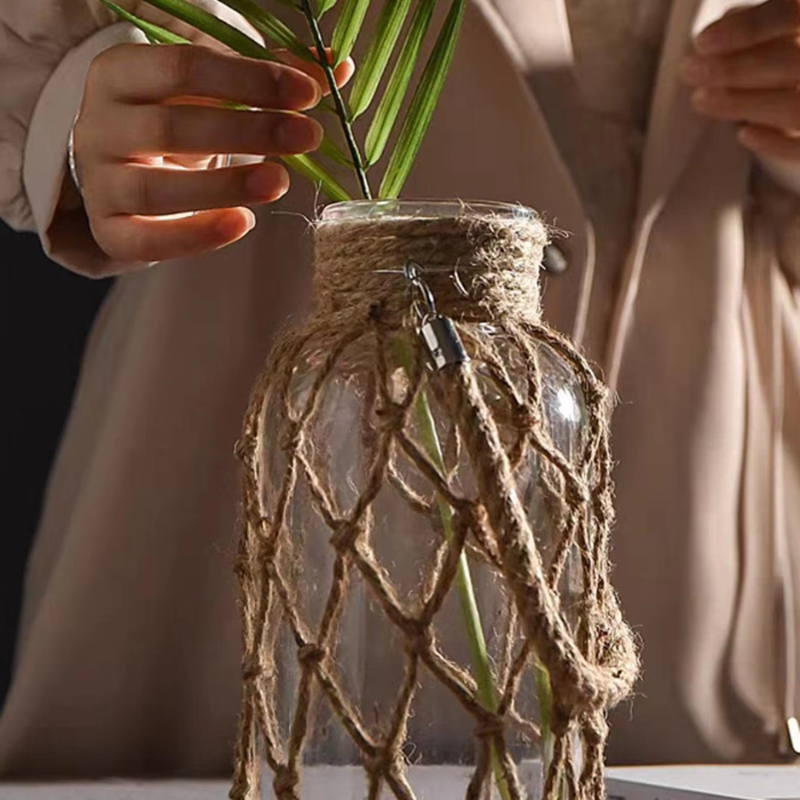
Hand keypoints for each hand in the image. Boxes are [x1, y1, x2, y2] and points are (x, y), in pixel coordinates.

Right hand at [73, 43, 351, 266]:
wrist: (119, 173)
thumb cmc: (174, 123)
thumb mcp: (211, 93)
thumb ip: (266, 80)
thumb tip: (337, 67)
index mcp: (120, 74)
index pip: (182, 67)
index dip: (249, 79)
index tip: (306, 94)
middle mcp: (99, 125)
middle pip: (173, 127)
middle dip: (249, 132)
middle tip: (307, 137)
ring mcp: (100, 182)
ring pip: (156, 188)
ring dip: (225, 186)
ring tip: (280, 182)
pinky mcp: (110, 231)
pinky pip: (149, 240)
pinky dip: (197, 235)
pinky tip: (244, 223)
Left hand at [681, 0, 799, 162]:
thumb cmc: (793, 54)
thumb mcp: (784, 29)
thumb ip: (762, 22)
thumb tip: (720, 31)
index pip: (794, 12)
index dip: (749, 28)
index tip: (702, 42)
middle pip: (792, 63)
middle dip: (734, 70)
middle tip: (690, 71)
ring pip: (794, 107)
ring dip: (741, 104)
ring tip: (701, 99)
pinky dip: (774, 143)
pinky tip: (743, 133)